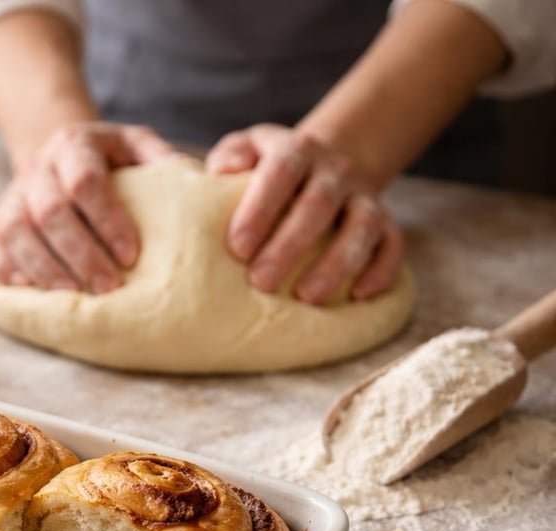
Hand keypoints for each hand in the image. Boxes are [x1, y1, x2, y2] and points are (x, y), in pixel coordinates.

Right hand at [0, 121, 173, 293]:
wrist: (60, 157)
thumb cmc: (112, 161)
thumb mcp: (138, 146)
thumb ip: (163, 160)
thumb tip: (198, 184)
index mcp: (74, 144)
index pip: (86, 181)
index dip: (107, 220)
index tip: (132, 255)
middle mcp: (38, 167)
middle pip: (50, 212)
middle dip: (80, 253)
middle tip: (109, 287)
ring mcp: (12, 195)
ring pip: (17, 232)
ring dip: (45, 268)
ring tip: (74, 296)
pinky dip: (10, 271)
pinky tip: (35, 291)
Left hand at [206, 124, 402, 303]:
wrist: (328, 162)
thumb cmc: (268, 167)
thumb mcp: (247, 149)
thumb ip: (230, 156)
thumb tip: (221, 170)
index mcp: (296, 150)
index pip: (281, 171)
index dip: (261, 208)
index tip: (237, 247)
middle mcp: (335, 170)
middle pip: (318, 204)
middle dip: (291, 245)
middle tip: (261, 282)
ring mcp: (364, 196)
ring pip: (361, 227)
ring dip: (336, 263)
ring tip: (308, 298)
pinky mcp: (386, 222)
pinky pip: (393, 244)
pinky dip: (382, 270)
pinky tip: (360, 296)